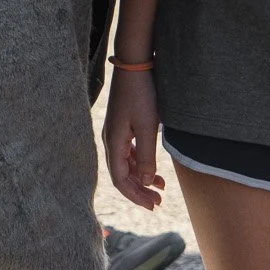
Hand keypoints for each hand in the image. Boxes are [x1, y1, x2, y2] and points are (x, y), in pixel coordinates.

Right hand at [102, 69, 165, 209]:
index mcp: (113, 142)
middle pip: (121, 174)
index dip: (135, 195)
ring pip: (125, 164)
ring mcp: (115, 132)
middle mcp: (110, 139)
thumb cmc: (141, 93)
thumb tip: (143, 183)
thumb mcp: (147, 127)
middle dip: (138, 190)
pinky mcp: (123, 124)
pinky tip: (152, 169)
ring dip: (140, 178)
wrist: (135, 63)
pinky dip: (140, 164)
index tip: (152, 206)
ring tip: (159, 188)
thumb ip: (145, 157)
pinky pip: (128, 152)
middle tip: (158, 202)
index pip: (119, 179)